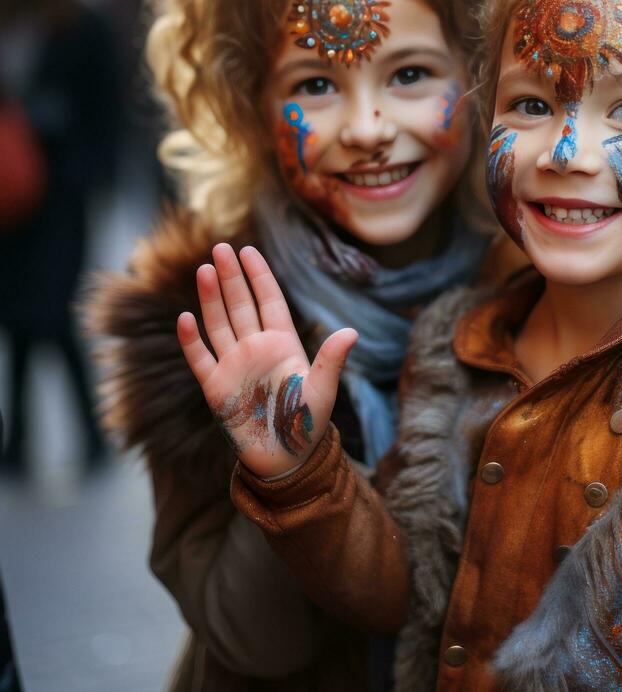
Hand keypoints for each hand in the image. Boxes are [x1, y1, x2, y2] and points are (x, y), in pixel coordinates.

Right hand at [177, 243, 357, 478]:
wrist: (286, 457)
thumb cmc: (309, 422)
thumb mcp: (323, 388)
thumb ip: (332, 359)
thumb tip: (352, 333)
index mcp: (283, 343)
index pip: (269, 300)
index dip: (259, 275)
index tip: (248, 251)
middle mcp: (256, 347)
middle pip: (240, 304)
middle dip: (230, 276)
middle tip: (219, 248)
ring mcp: (234, 365)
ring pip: (219, 323)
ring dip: (210, 298)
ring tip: (204, 270)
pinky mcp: (216, 387)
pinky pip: (201, 358)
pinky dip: (192, 340)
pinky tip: (185, 318)